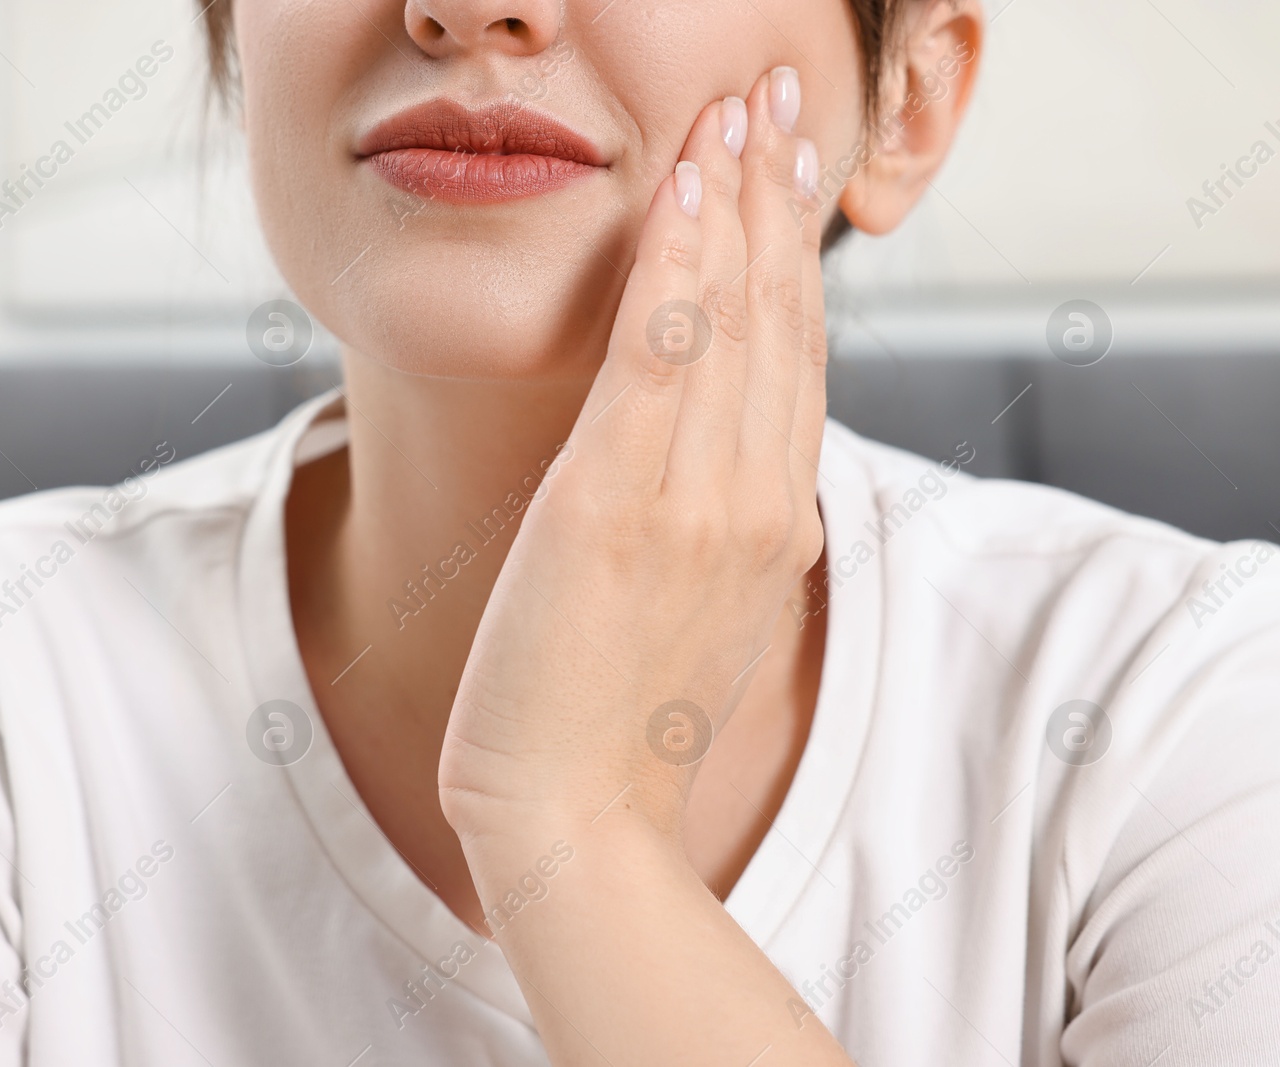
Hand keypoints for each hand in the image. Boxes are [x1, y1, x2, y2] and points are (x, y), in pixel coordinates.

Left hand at [439, 68, 827, 852]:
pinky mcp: (615, 508)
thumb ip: (735, 529)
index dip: (795, 256)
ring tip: (736, 111)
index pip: (795, 360)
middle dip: (778, 199)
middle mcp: (754, 499)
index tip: (788, 171)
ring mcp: (693, 502)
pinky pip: (658, 360)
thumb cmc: (620, 717)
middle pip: (778, 321)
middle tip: (780, 98)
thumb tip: (752, 474)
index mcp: (774, 521)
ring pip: (728, 323)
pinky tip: (679, 193)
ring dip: (732, 203)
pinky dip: (675, 266)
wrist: (572, 816)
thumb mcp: (706, 612)